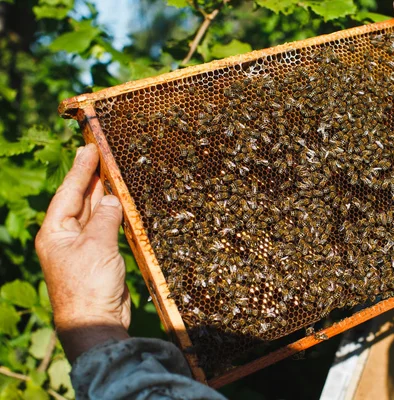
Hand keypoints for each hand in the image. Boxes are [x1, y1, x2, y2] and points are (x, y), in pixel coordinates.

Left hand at [35, 143, 129, 361]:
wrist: (95, 321)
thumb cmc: (89, 284)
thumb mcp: (97, 245)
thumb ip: (105, 217)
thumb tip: (113, 198)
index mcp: (55, 232)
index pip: (68, 192)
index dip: (80, 169)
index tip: (89, 148)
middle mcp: (65, 237)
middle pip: (78, 200)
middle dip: (90, 178)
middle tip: (101, 154)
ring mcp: (82, 247)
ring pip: (93, 213)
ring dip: (102, 194)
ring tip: (112, 172)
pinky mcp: (98, 257)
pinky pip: (105, 228)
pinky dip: (113, 214)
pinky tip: (120, 203)